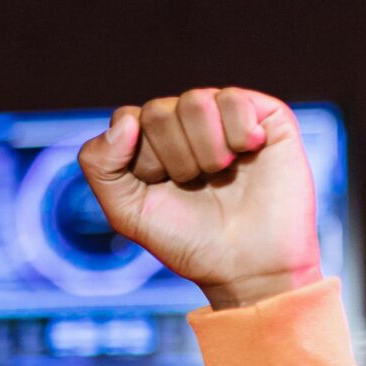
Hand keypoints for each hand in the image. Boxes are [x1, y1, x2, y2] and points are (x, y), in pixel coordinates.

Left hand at [76, 87, 321, 308]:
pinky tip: (249, 153)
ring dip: (205, 152)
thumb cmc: (189, 239)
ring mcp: (223, 114)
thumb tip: (126, 120)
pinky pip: (235, 100)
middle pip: (157, 112)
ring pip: (194, 103)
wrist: (247, 266)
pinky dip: (238, 134)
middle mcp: (185, 120)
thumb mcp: (126, 211)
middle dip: (174, 160)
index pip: (127, 120)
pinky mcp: (264, 115)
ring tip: (221, 174)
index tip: (161, 187)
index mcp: (151, 138)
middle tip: (196, 185)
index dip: (142, 161)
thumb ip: (100, 165)